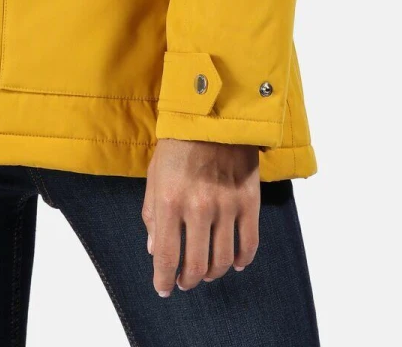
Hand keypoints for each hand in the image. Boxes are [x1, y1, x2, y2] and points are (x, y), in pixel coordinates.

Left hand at [142, 138, 260, 295]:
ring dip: (212, 273)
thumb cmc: (178, 144)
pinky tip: (236, 263)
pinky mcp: (249, 201)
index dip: (164, 279)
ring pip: (222, 260)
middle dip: (188, 280)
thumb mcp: (155, 175)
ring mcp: (226, 205)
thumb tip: (155, 250)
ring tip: (206, 272)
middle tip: (185, 282)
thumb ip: (152, 214)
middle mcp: (198, 207)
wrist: (214, 113)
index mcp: (169, 200)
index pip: (166, 256)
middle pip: (195, 265)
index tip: (163, 288)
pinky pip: (249, 243)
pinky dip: (243, 260)